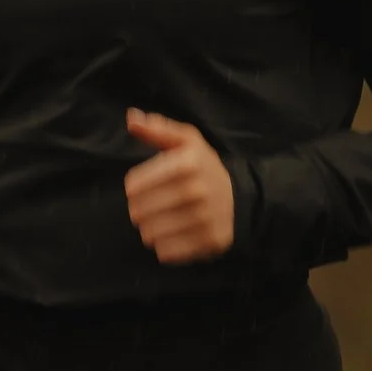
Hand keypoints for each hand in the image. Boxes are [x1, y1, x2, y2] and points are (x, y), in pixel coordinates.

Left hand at [123, 109, 234, 264]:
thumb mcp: (186, 142)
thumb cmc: (204, 168)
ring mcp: (204, 219)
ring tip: (160, 221)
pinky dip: (164, 246)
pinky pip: (167, 252)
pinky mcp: (209, 241)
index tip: (140, 188)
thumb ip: (157, 129)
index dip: (133, 188)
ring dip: (150, 229)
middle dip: (139, 210)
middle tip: (149, 207)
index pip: (135, 185)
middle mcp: (196, 192)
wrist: (239, 198)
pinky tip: (172, 234)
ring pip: (150, 234)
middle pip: (140, 211)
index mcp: (187, 164)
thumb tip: (131, 118)